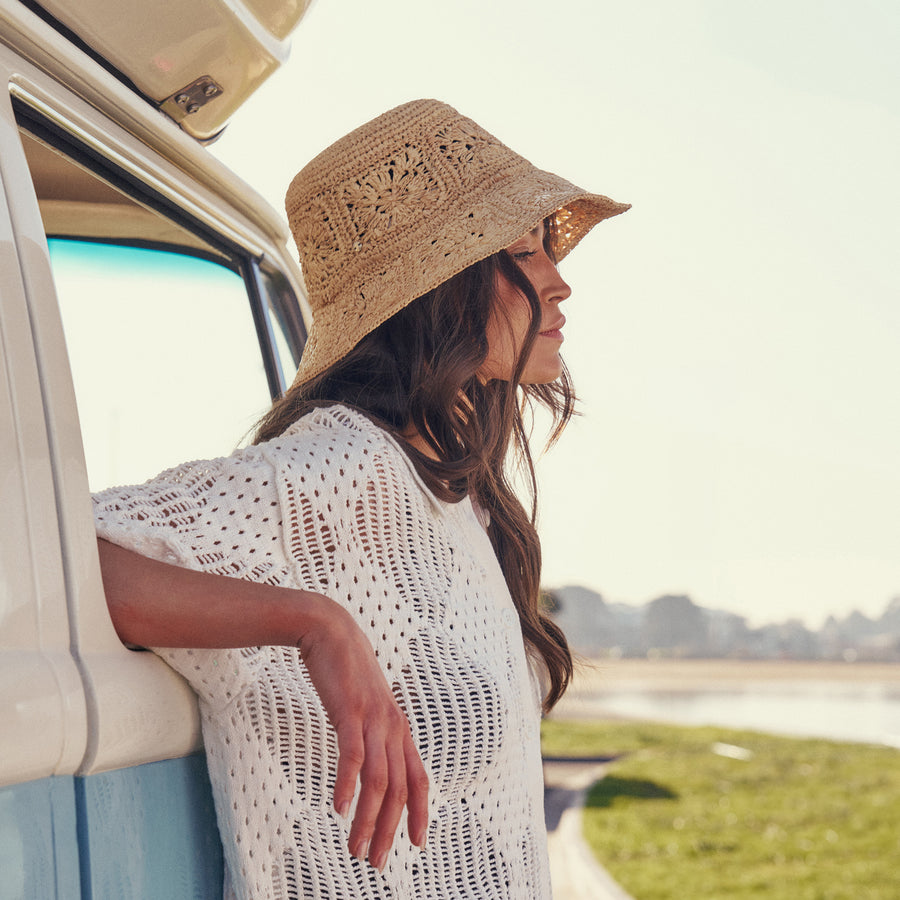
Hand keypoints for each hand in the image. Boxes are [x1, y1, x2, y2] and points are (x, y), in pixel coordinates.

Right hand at [297, 593, 428, 869]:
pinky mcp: (351, 711)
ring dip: (368, 818)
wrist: (330, 630)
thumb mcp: (364, 706)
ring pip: (379, 780)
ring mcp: (374, 719)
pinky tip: (340, 809)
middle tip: (376, 861)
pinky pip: (354, 756)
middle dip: (389, 829)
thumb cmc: (345, 670)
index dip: (420, 813)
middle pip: (399, 788)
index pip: (418, 778)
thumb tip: (367, 758)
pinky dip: (348, 785)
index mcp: (398, 728)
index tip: (416, 844)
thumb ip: (371, 731)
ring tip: (355, 848)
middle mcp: (393, 727)